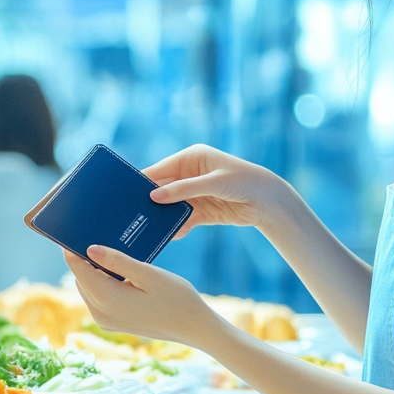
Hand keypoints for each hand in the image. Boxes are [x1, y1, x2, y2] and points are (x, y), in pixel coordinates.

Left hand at [63, 246, 219, 345]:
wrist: (193, 327)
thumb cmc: (176, 297)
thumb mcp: (148, 274)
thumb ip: (117, 262)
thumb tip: (89, 249)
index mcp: (107, 300)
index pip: (78, 269)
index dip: (72, 248)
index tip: (74, 229)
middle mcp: (100, 313)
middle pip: (81, 278)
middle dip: (84, 258)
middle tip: (96, 234)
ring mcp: (105, 321)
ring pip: (88, 288)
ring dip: (94, 271)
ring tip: (109, 249)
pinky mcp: (113, 323)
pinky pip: (98, 297)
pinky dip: (102, 282)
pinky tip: (118, 270)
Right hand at [144, 144, 288, 238]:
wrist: (268, 202)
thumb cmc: (244, 181)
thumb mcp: (213, 182)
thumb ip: (184, 189)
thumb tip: (154, 196)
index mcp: (191, 158)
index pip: (160, 169)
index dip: (143, 181)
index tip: (124, 193)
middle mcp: (190, 174)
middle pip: (162, 189)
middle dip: (149, 201)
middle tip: (130, 214)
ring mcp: (195, 194)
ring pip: (170, 206)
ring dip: (161, 216)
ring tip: (145, 227)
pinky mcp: (201, 211)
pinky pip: (183, 220)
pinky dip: (176, 227)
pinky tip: (169, 235)